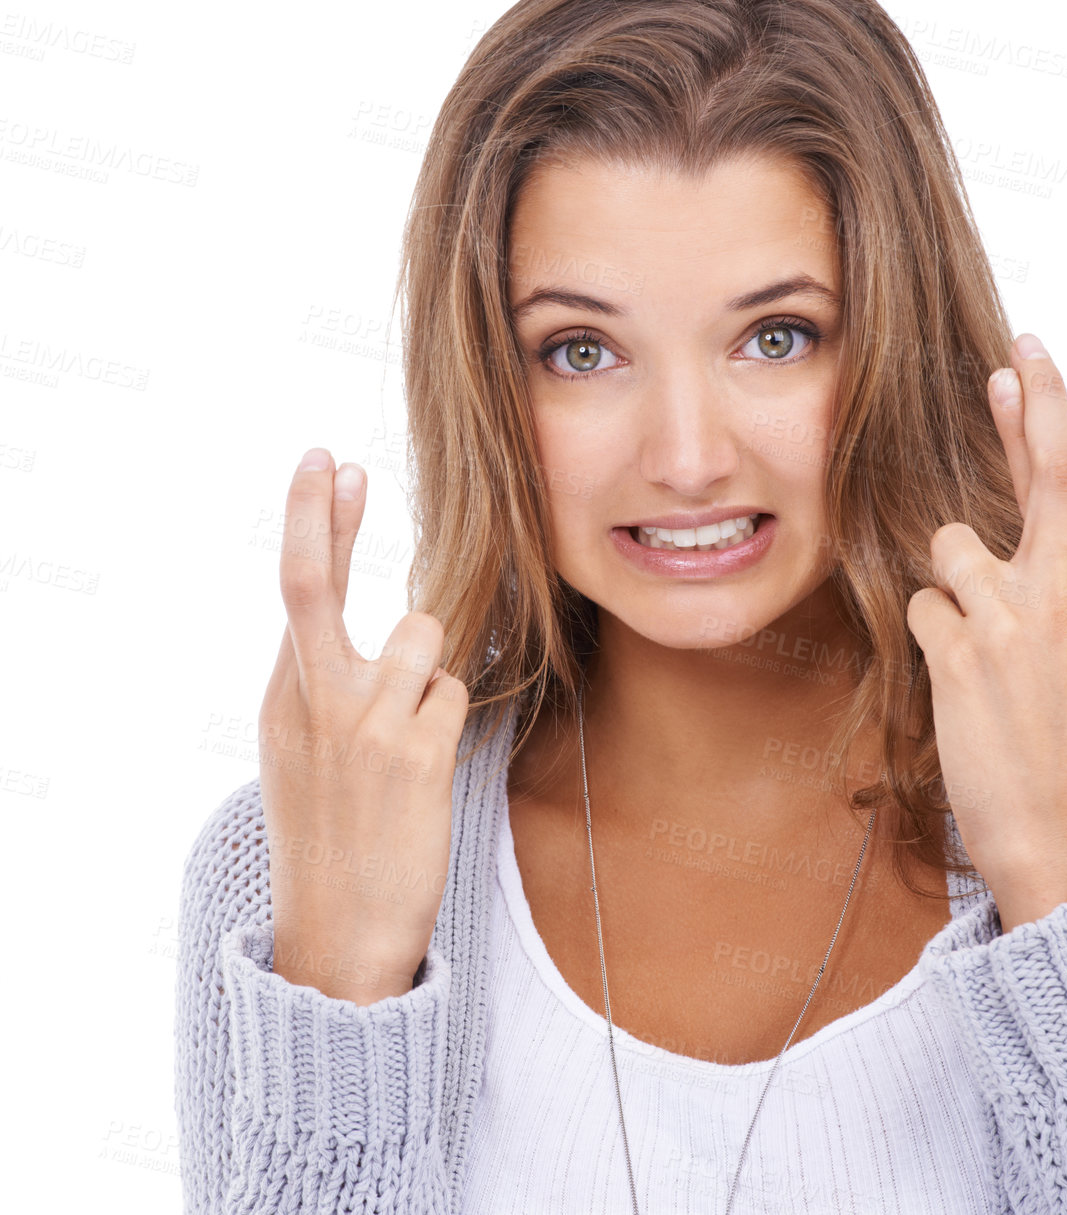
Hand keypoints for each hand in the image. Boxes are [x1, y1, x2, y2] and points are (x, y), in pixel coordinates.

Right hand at [259, 447, 469, 1003]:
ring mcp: (363, 725)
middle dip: (321, 516)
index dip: (318, 524)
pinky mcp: (416, 754)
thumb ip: (316, 690)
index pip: (297, 592)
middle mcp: (312, 702)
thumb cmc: (331, 839)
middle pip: (312, 585)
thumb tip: (350, 630)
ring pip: (422, 637)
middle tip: (336, 462)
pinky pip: (453, 692)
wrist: (339, 935)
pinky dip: (449, 717)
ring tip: (409, 737)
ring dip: (429, 672)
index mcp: (282, 700)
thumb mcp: (298, 759)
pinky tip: (426, 769)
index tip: (328, 469)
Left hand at [906, 334, 1066, 930]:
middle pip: (1046, 475)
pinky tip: (960, 688)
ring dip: (949, 591)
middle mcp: (1063, 593)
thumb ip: (1055, 590)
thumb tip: (1024, 540)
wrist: (1061, 831)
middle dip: (1030, 409)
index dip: (1048, 413)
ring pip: (949, 550)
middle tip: (1012, 357)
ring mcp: (1016, 619)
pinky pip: (924, 609)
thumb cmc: (1062, 745)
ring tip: (978, 657)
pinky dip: (931, 640)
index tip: (1028, 359)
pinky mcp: (968, 653)